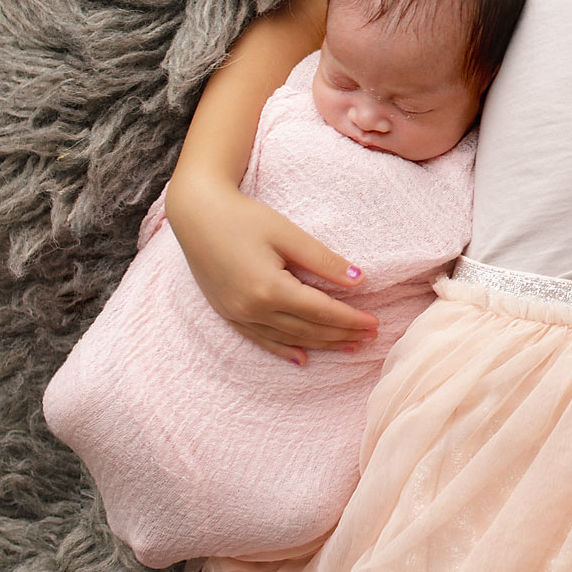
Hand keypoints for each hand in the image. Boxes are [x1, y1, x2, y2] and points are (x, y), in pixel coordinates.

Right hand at [166, 176, 379, 365]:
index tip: (375, 324)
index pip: (321, 311)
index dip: (350, 320)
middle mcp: (252, 308)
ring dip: (320, 344)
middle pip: (307, 329)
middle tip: (370, 338)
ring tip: (348, 347)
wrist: (196, 214)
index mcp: (270, 288)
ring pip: (288, 338)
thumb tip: (359, 281)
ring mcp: (237, 314)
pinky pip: (261, 339)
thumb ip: (323, 261)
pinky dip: (283, 349)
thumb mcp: (288, 234)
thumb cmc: (244, 217)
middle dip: (341, 335)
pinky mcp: (227, 313)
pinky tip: (301, 358)